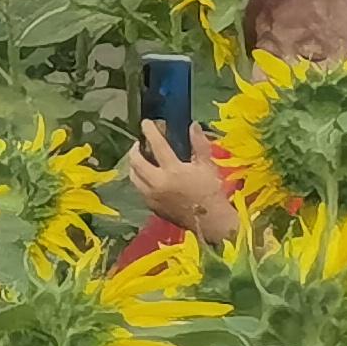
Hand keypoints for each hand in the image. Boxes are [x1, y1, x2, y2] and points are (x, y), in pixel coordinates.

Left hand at [125, 125, 239, 245]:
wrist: (212, 222)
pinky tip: (147, 176)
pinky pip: (140, 189)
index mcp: (174, 171)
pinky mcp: (152, 207)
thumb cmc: (212, 192)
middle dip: (135, 149)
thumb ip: (199, 144)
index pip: (157, 145)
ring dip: (134, 165)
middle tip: (140, 143)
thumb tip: (192, 124)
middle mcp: (159, 183)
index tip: (146, 123)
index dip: (150, 131)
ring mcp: (153, 197)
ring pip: (134, 176)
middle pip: (136, 161)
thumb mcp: (208, 166)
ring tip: (140, 158)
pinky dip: (140, 180)